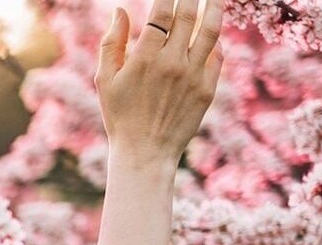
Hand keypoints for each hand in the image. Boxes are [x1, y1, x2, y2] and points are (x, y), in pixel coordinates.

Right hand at [96, 0, 223, 162]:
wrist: (145, 153)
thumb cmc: (120, 116)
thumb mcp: (105, 80)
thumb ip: (111, 43)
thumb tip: (120, 10)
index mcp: (145, 58)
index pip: (162, 12)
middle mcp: (172, 63)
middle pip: (188, 15)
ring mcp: (193, 76)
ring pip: (210, 30)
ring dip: (214, 7)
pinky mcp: (207, 89)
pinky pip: (216, 56)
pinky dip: (216, 40)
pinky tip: (213, 31)